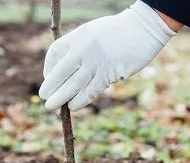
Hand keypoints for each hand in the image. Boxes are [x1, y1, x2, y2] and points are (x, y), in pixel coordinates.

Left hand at [39, 1, 175, 110]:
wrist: (143, 29)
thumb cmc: (118, 32)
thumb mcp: (93, 33)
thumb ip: (80, 48)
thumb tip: (68, 71)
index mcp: (78, 36)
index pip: (55, 53)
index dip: (48, 68)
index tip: (48, 77)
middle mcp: (84, 48)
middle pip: (60, 72)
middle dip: (51, 88)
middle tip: (45, 99)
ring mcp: (97, 62)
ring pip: (73, 85)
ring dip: (61, 98)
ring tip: (52, 106)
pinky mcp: (110, 73)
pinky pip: (90, 90)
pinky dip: (80, 100)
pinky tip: (73, 105)